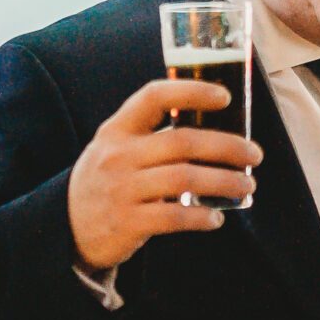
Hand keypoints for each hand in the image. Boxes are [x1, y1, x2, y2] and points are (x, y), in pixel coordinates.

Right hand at [67, 78, 262, 271]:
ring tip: (247, 185)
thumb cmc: (105, 182)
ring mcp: (121, 190)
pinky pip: (174, 218)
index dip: (191, 91)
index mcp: (117, 130)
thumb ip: (151, 136)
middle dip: (226, 146)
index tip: (224, 96)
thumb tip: (214, 131)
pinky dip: (202, 218)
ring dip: (224, 182)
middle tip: (254, 155)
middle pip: (181, 142)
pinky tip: (217, 218)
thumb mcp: (114, 149)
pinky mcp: (127, 223)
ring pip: (184, 179)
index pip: (153, 97)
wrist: (64, 227)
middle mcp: (118, 155)